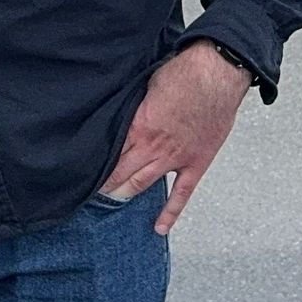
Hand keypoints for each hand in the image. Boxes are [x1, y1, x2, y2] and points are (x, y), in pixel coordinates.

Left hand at [102, 41, 250, 234]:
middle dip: (106, 184)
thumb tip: (123, 114)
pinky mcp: (196, 163)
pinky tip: (159, 227)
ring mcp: (175, 158)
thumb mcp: (145, 87)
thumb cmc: (183, 74)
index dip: (97, 165)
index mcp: (138, 127)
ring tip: (112, 201)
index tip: (85, 172)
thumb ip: (134, 108)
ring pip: (143, 184)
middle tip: (93, 191)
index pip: (110, 154)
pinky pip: (182, 194)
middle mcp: (153, 147)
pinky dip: (170, 212)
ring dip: (125, 193)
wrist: (216, 75)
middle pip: (121, 173)